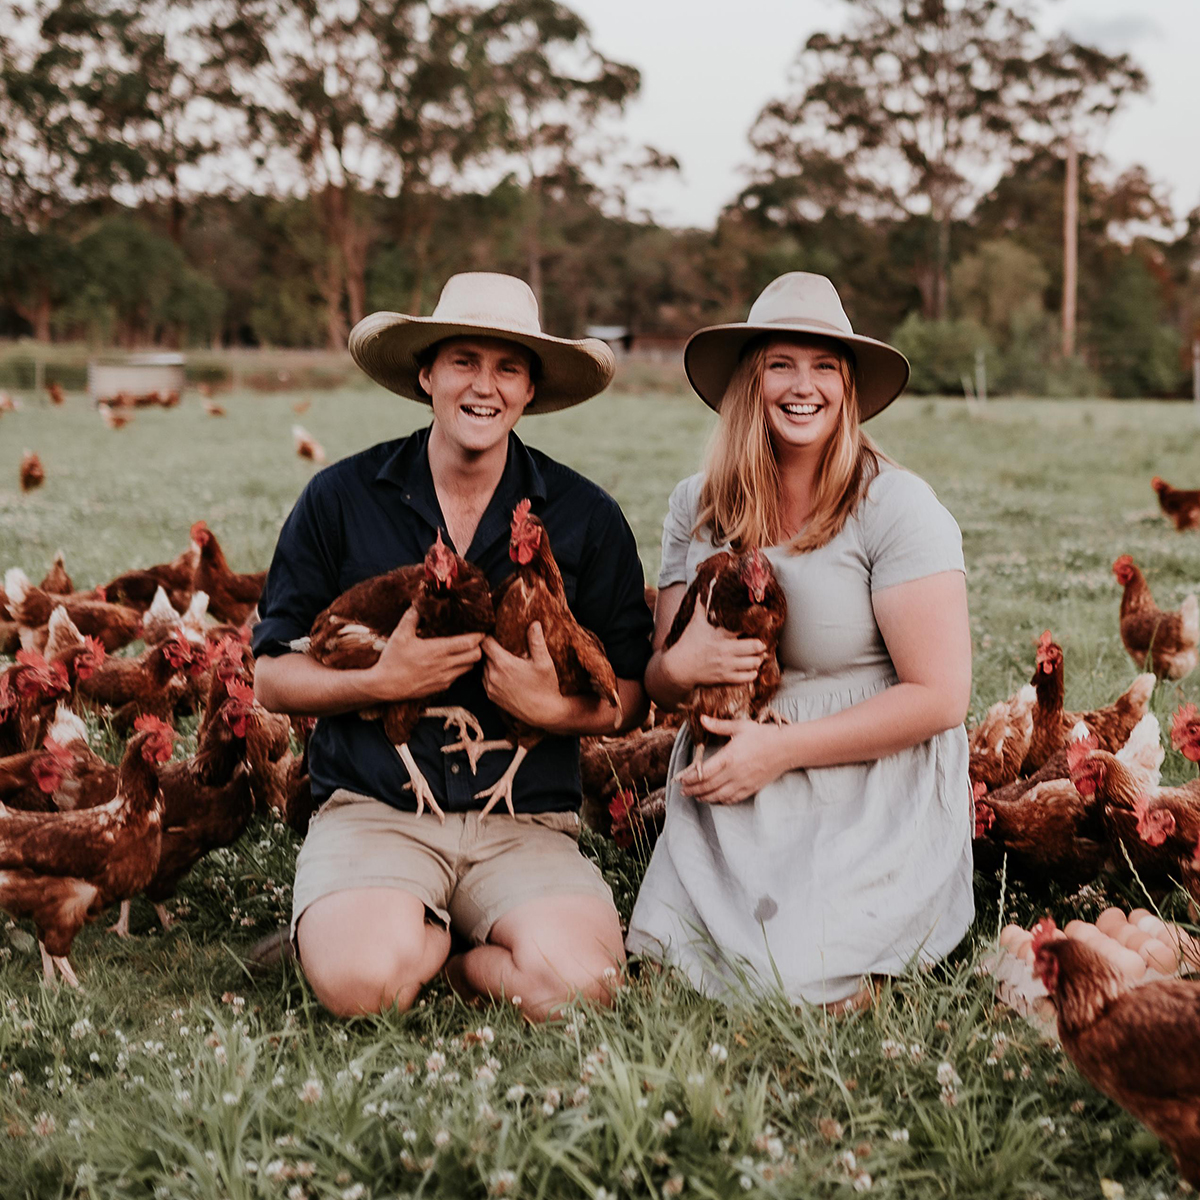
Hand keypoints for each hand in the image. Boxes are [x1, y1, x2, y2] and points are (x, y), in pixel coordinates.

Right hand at [367, 607, 483, 700]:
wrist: (384, 686)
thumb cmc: (392, 659)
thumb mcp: (400, 634)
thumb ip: (412, 616)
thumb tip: (420, 600)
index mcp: (438, 650)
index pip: (470, 642)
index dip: (479, 635)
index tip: (480, 628)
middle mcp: (445, 665)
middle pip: (476, 656)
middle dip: (478, 646)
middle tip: (473, 638)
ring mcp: (445, 678)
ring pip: (470, 667)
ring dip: (470, 658)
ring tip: (463, 649)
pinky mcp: (441, 687)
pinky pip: (458, 677)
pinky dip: (460, 668)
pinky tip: (451, 662)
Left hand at [481, 622, 574, 730]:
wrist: (544, 713)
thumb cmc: (545, 686)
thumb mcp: (544, 662)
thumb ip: (536, 641)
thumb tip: (534, 623)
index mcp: (503, 664)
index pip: (484, 643)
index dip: (488, 635)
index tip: (495, 631)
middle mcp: (492, 675)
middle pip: (483, 654)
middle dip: (490, 648)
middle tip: (501, 642)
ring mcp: (490, 687)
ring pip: (483, 667)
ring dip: (490, 661)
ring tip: (502, 657)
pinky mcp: (491, 696)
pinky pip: (485, 679)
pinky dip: (490, 673)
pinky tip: (503, 672)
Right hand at [661, 596, 765, 691]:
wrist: (679, 668)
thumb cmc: (688, 642)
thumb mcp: (695, 622)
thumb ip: (702, 604)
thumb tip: (704, 587)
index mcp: (720, 634)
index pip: (745, 627)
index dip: (757, 623)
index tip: (763, 621)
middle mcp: (725, 650)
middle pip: (756, 647)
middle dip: (761, 644)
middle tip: (761, 642)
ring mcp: (726, 666)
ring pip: (754, 663)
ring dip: (759, 659)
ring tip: (758, 655)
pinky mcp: (725, 678)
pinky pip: (747, 677)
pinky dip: (752, 672)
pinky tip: (751, 667)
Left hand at [676, 714, 789, 804]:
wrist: (786, 748)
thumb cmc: (763, 735)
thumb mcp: (740, 726)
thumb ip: (718, 725)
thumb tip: (701, 719)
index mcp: (729, 757)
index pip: (703, 772)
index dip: (690, 778)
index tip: (681, 779)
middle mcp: (734, 773)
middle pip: (707, 786)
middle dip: (693, 789)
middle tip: (683, 791)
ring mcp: (743, 782)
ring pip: (718, 795)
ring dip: (704, 797)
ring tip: (695, 796)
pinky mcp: (751, 788)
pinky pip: (732, 799)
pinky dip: (720, 801)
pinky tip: (713, 799)